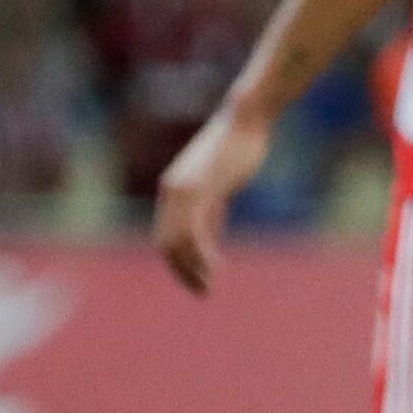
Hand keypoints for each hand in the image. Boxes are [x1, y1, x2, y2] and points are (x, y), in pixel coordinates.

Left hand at [149, 95, 278, 294]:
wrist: (245, 121)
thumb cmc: (237, 149)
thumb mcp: (219, 186)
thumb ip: (210, 211)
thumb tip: (207, 238)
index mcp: (173, 190)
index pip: (166, 236)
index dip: (180, 263)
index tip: (199, 280)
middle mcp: (171, 191)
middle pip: (167, 244)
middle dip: (183, 272)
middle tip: (203, 292)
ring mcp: (182, 190)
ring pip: (177, 241)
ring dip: (192, 269)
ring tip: (208, 287)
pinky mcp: (198, 189)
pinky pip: (193, 231)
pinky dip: (202, 255)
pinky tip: (216, 268)